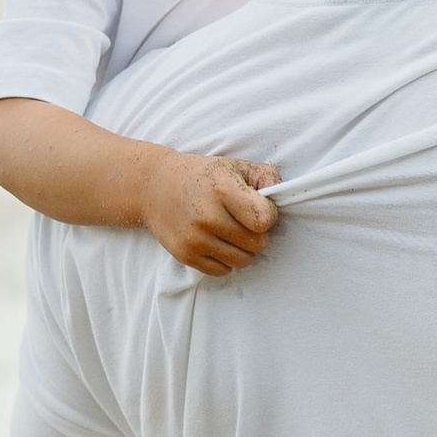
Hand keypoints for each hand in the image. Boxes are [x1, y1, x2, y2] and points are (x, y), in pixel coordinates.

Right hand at [138, 145, 278, 272]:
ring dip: (242, 249)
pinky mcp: (185, 255)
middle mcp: (208, 217)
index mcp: (223, 190)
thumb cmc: (202, 177)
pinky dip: (225, 260)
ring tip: (230, 231)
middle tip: (243, 221)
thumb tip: (282, 197)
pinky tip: (216, 241)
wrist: (154, 186)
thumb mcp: (235, 166)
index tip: (258, 208)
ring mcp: (195, 239)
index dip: (268, 216)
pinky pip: (222, 271)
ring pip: (243, 261)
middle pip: (257, 244)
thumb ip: (267, 177)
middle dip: (256, 234)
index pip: (264, 220)